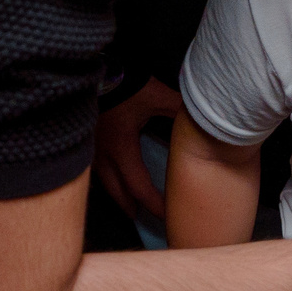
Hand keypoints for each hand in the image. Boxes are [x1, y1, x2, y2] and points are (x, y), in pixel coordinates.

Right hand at [92, 79, 182, 229]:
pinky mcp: (86, 142)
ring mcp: (91, 150)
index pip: (139, 187)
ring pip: (103, 183)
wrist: (93, 70)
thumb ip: (179, 109)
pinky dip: (107, 179)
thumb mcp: (157, 96)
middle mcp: (103, 155)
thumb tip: (205, 117)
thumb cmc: (126, 85)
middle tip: (142, 219)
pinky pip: (95, 169)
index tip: (168, 214)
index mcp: (122, 148)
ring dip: (117, 196)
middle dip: (130, 208)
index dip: (154, 204)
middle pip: (116, 193)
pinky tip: (112, 179)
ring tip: (128, 206)